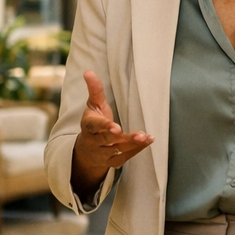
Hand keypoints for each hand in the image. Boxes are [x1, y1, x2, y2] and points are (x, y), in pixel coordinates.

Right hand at [70, 70, 152, 196]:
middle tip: (138, 135)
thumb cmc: (94, 123)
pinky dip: (137, 150)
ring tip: (145, 137)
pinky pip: (124, 158)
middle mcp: (93, 141)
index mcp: (88, 125)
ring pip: (117, 150)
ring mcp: (102, 153)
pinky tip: (148, 141)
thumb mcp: (93, 105)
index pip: (95, 126)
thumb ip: (95, 90)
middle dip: (122, 138)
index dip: (105, 127)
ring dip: (132, 144)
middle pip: (107, 140)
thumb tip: (88, 72)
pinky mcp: (111, 162)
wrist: (86, 151)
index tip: (116, 127)